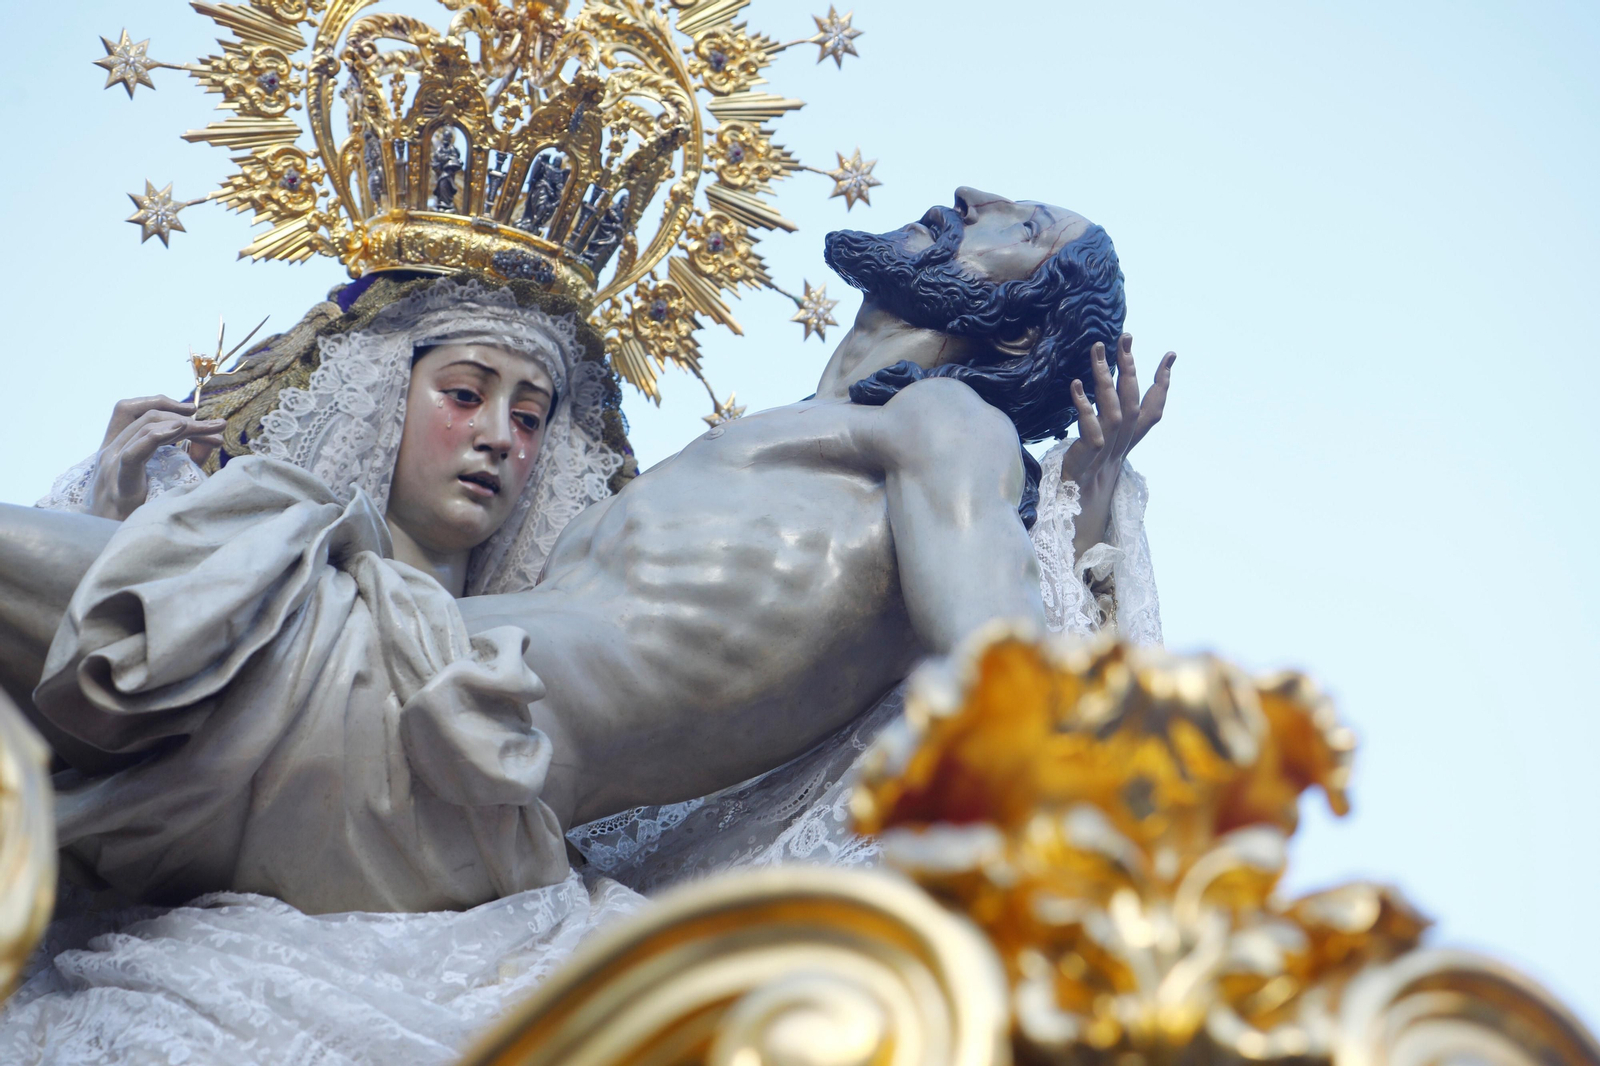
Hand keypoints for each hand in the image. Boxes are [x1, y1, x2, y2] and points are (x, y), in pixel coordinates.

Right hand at [88, 396, 225, 520]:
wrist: (115, 547)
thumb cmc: (137, 514)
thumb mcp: (162, 479)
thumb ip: (184, 458)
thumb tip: (209, 441)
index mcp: (115, 448)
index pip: (136, 412)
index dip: (164, 405)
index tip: (195, 411)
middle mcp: (109, 451)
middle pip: (144, 415)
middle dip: (182, 414)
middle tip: (215, 425)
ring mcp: (110, 465)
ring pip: (144, 427)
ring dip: (184, 425)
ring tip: (212, 430)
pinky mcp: (118, 483)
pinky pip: (133, 453)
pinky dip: (158, 436)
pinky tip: (180, 430)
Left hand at [1060, 334, 1174, 559]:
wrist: (1080, 498)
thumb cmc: (1092, 462)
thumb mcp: (1109, 437)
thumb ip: (1117, 412)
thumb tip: (1116, 390)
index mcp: (1131, 434)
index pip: (1153, 406)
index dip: (1162, 381)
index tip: (1170, 355)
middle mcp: (1124, 438)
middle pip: (1132, 398)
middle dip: (1130, 366)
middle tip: (1125, 338)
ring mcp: (1109, 445)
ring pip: (1113, 407)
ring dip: (1105, 376)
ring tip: (1097, 349)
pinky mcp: (1091, 453)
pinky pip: (1090, 426)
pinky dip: (1084, 405)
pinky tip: (1076, 385)